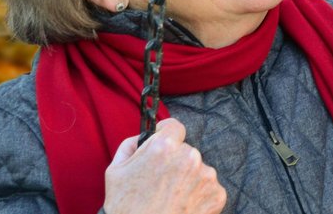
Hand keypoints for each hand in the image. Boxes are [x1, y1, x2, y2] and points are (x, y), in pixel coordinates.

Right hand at [104, 118, 226, 213]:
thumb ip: (131, 145)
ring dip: (188, 179)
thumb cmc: (125, 207)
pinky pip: (208, 188)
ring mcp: (206, 176)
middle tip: (161, 182)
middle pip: (186, 150)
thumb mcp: (115, 171)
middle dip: (176, 162)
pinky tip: (182, 206)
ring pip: (198, 169)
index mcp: (165, 147)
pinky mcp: (217, 195)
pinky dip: (199, 195)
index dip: (166, 135)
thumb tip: (143, 136)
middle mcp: (190, 157)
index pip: (174, 127)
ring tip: (171, 198)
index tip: (164, 145)